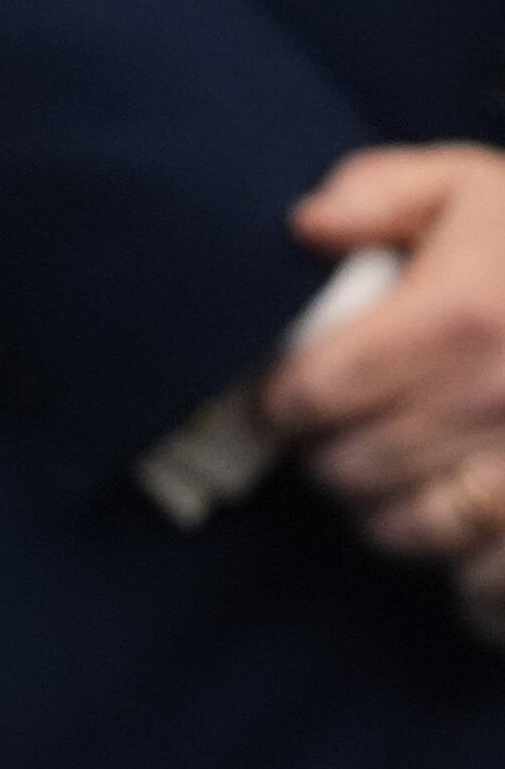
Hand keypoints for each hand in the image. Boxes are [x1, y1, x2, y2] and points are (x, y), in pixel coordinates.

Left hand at [265, 144, 504, 642]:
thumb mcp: (471, 183)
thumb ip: (380, 192)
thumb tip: (306, 225)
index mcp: (460, 317)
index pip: (320, 393)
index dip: (284, 404)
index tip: (285, 401)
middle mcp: (500, 400)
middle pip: (356, 469)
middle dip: (329, 460)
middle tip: (334, 445)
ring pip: (418, 533)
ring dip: (388, 520)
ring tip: (391, 489)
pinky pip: (497, 586)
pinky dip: (471, 584)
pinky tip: (463, 552)